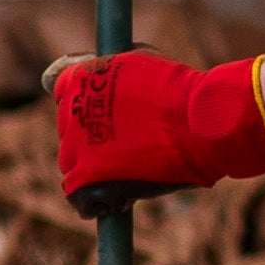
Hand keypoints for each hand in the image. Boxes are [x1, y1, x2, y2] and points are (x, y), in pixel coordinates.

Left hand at [48, 49, 264, 197]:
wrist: (202, 121)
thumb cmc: (181, 90)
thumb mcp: (139, 60)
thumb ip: (102, 68)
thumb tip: (64, 70)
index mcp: (79, 80)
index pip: (63, 94)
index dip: (87, 106)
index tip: (107, 115)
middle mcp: (70, 113)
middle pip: (68, 133)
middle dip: (92, 139)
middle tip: (129, 144)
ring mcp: (76, 149)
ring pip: (72, 165)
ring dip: (95, 169)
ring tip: (132, 170)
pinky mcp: (87, 183)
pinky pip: (82, 201)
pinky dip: (98, 203)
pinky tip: (122, 198)